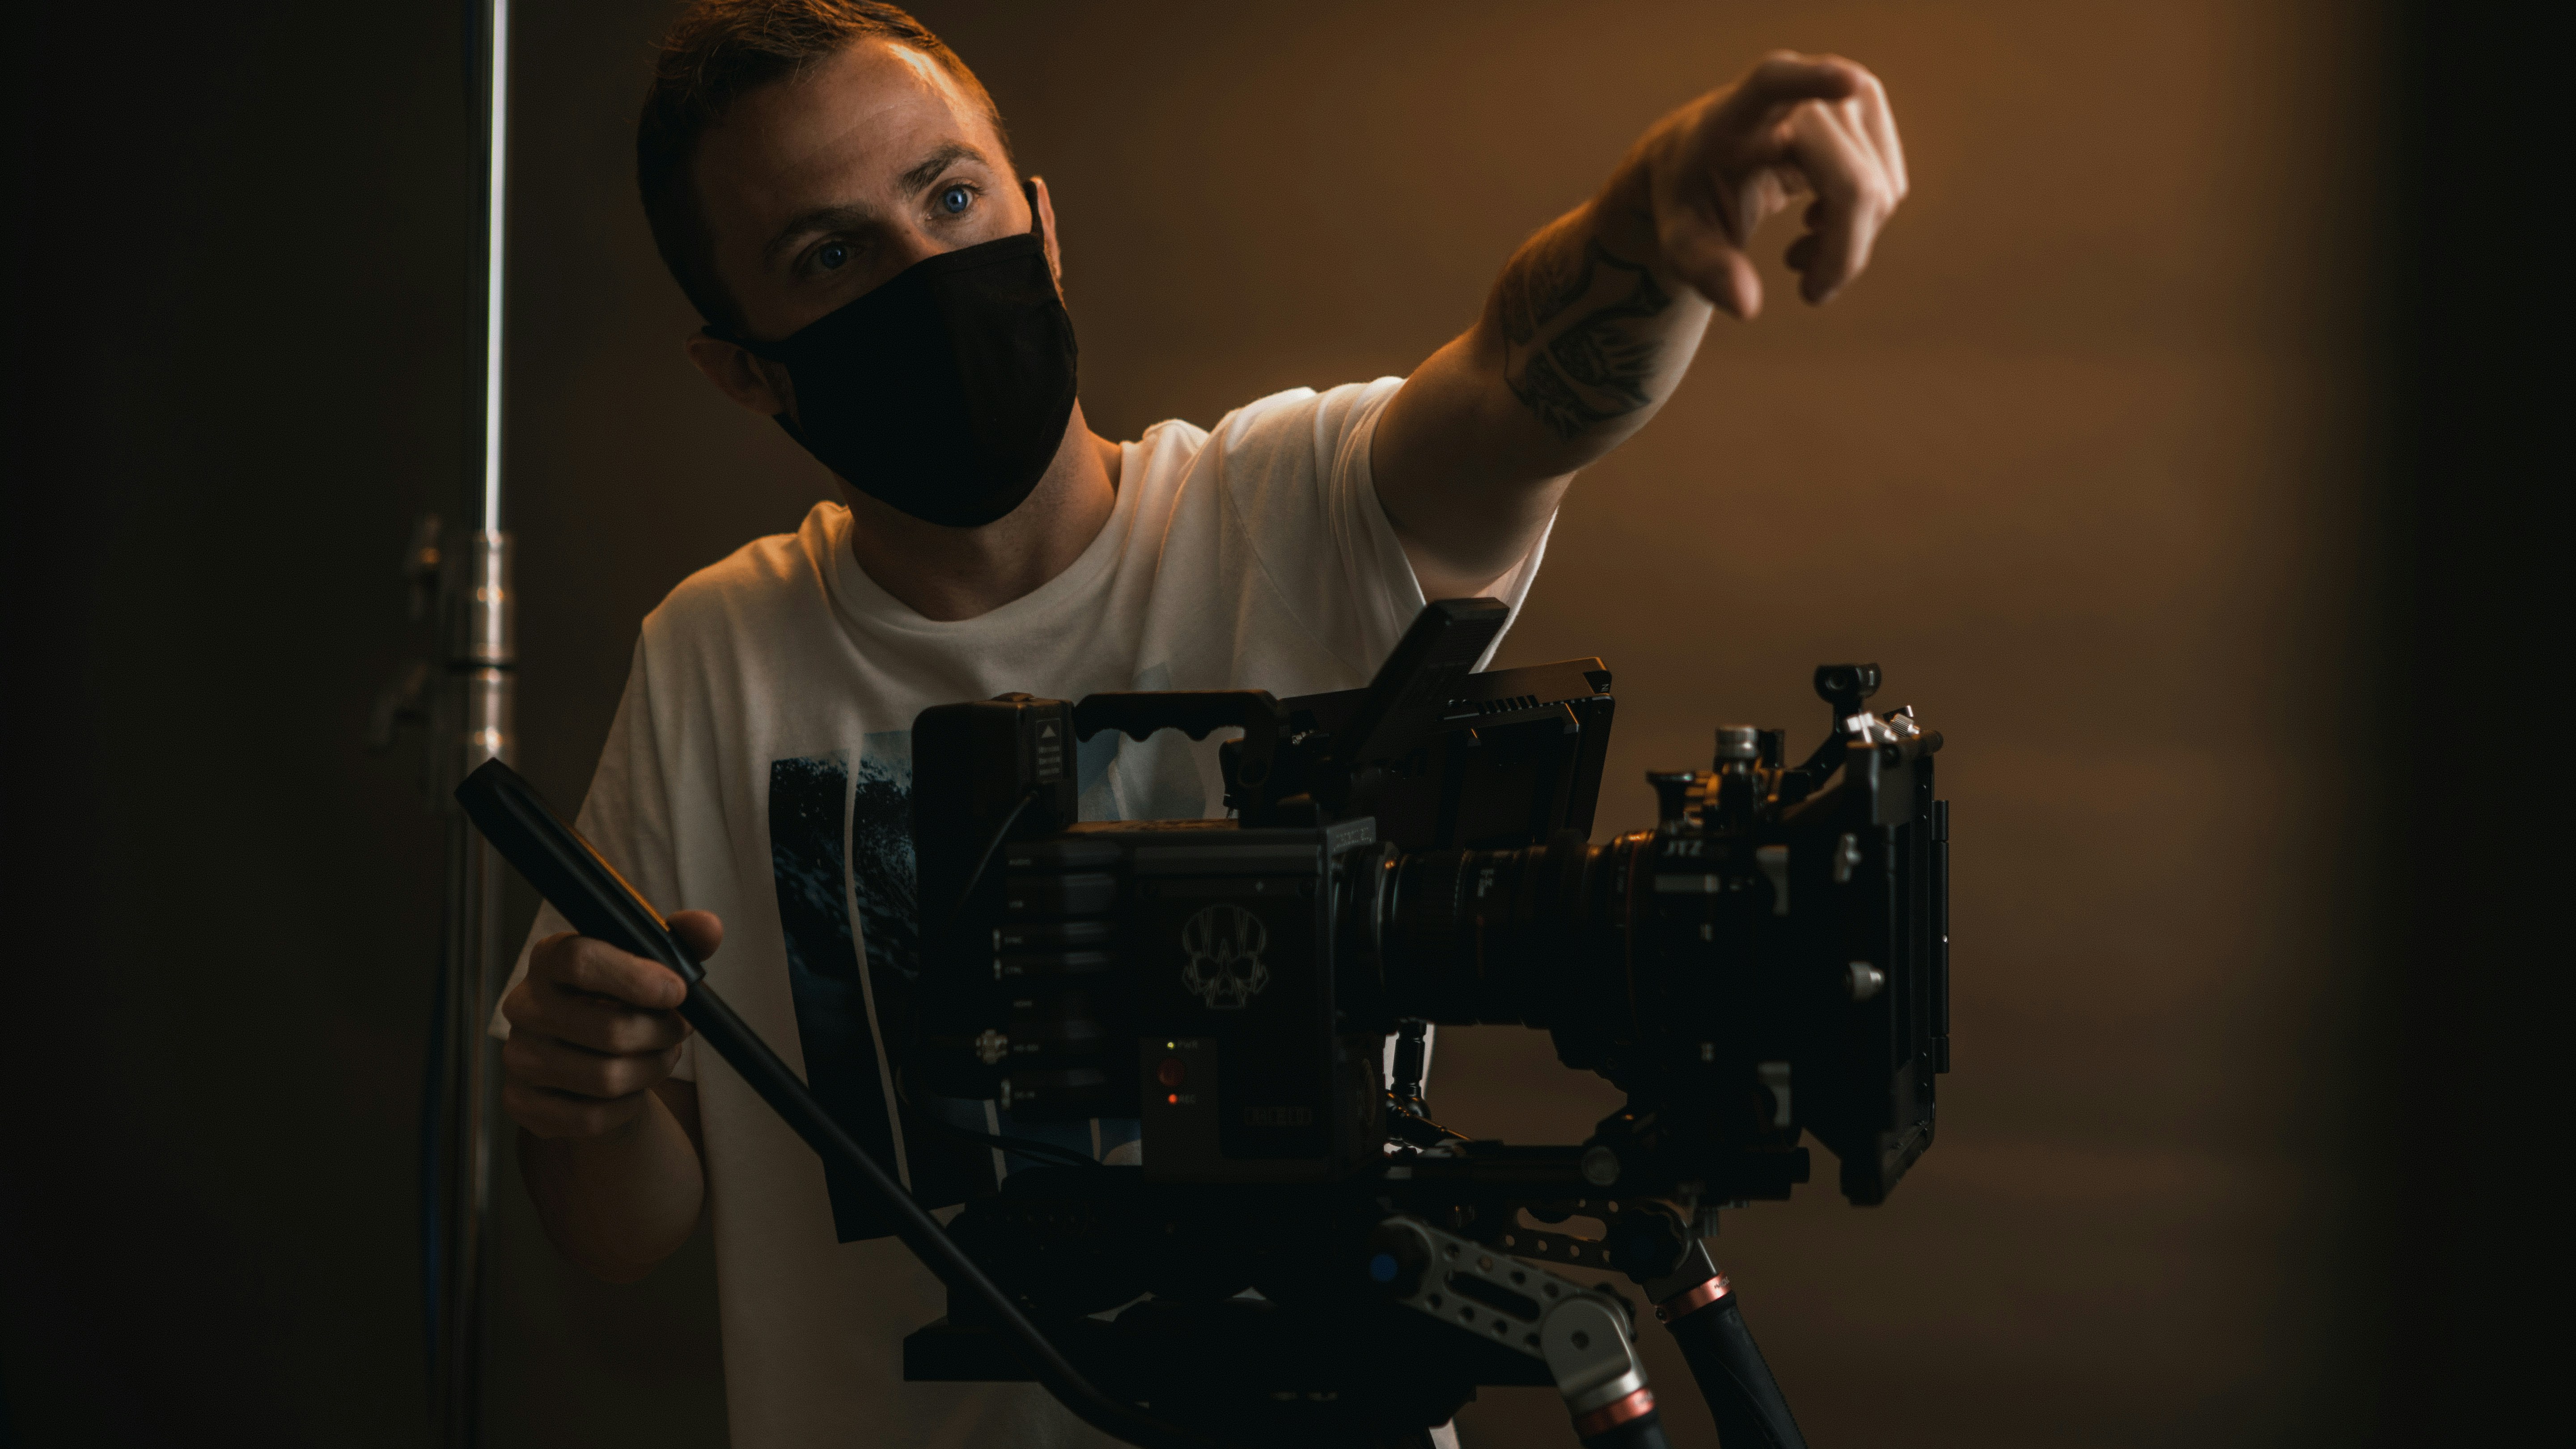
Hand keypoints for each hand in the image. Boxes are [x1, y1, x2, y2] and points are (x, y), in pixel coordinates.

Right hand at [499, 911, 719, 1140]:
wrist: (595, 1057)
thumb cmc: (624, 1001)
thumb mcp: (651, 965)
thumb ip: (680, 941)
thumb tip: (709, 927)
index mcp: (549, 958)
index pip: (581, 960)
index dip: (636, 978)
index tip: (678, 991)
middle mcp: (524, 1005)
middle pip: (608, 1029)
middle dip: (661, 1034)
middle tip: (680, 1030)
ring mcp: (517, 1057)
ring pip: (605, 1078)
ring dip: (652, 1070)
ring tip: (662, 1056)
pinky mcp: (521, 1103)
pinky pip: (590, 1117)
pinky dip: (626, 1107)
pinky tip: (631, 1090)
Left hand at [1645, 52, 1907, 317]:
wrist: (1706, 160)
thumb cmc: (1691, 197)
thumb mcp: (1681, 240)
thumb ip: (1704, 269)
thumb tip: (1744, 305)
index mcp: (1740, 109)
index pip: (1775, 83)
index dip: (1814, 82)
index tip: (1846, 82)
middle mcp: (1798, 90)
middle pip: (1852, 184)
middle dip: (1841, 253)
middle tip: (1809, 293)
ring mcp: (1841, 93)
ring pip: (1880, 192)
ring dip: (1848, 243)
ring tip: (1798, 255)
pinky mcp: (1867, 107)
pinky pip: (1889, 185)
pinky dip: (1860, 224)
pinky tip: (1817, 226)